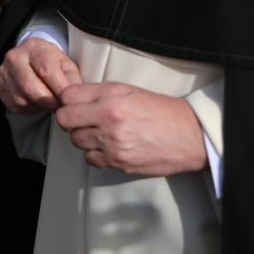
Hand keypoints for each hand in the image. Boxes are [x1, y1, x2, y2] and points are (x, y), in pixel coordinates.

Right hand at [0, 37, 81, 113]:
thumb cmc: (51, 62)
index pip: (46, 70)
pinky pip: (14, 105)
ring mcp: (4, 70)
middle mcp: (15, 56)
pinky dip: (28, 108)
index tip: (68, 100)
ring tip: (47, 103)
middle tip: (58, 105)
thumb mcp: (66, 64)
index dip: (58, 89)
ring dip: (38, 107)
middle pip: (30, 87)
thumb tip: (73, 98)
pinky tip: (35, 102)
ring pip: (21, 99)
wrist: (30, 57)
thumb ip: (72, 80)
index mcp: (35, 47)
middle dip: (48, 101)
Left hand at [55, 82, 207, 175]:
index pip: (67, 98)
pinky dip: (94, 153)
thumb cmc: (158, 109)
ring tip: (99, 131)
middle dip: (70, 119)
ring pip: (76, 141)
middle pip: (66, 121)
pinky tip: (107, 146)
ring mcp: (112, 145)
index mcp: (110, 99)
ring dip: (83, 136)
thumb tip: (69, 97)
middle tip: (83, 118)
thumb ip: (96, 92)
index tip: (74, 103)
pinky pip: (89, 159)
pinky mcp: (118, 163)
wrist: (188, 135)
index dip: (68, 100)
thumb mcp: (127, 90)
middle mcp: (108, 121)